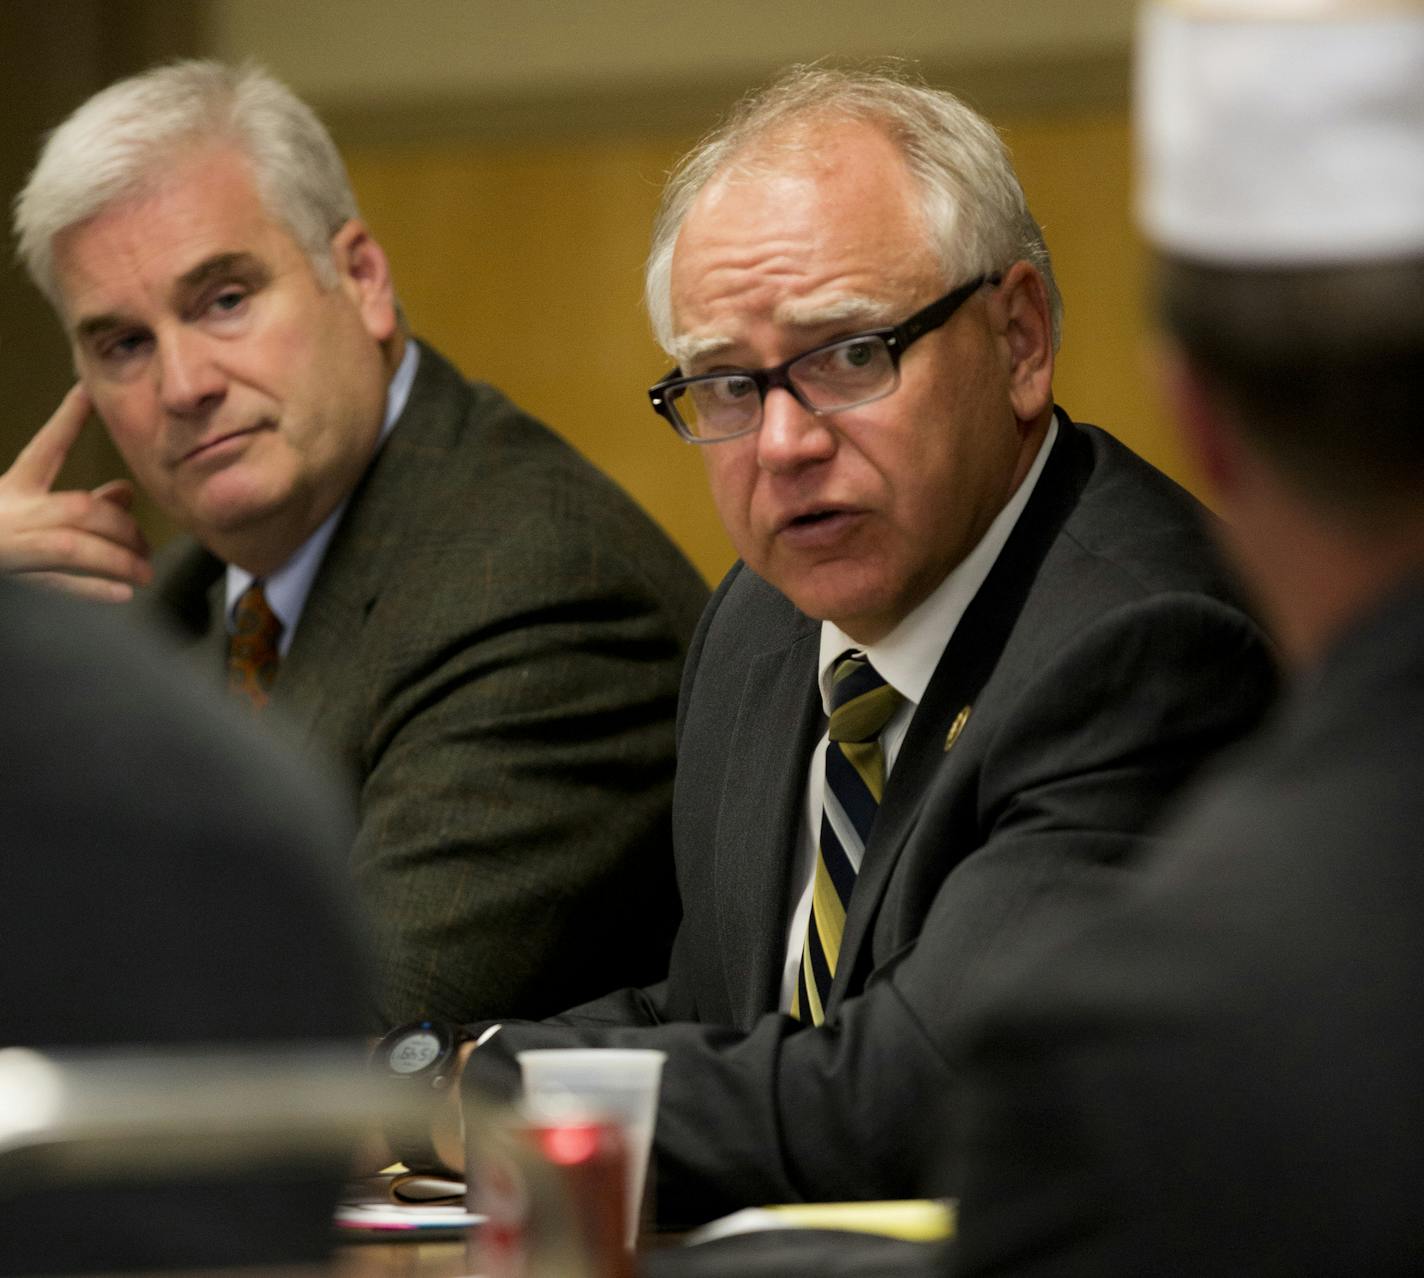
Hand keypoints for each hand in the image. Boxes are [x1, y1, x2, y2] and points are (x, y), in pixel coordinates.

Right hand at [0, 385, 151, 601]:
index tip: (87, 392)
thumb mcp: (29, 515)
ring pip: (72, 546)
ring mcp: (9, 546)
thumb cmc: (6, 539)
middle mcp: (8, 513)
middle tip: (147, 545)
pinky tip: (122, 593)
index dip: (67, 420)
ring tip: (144, 573)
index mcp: (11, 491)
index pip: (45, 450)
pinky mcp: (11, 579)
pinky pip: (56, 585)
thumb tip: (124, 493)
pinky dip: (92, 589)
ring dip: (117, 560)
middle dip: (120, 526)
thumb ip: (82, 505)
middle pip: (76, 508)